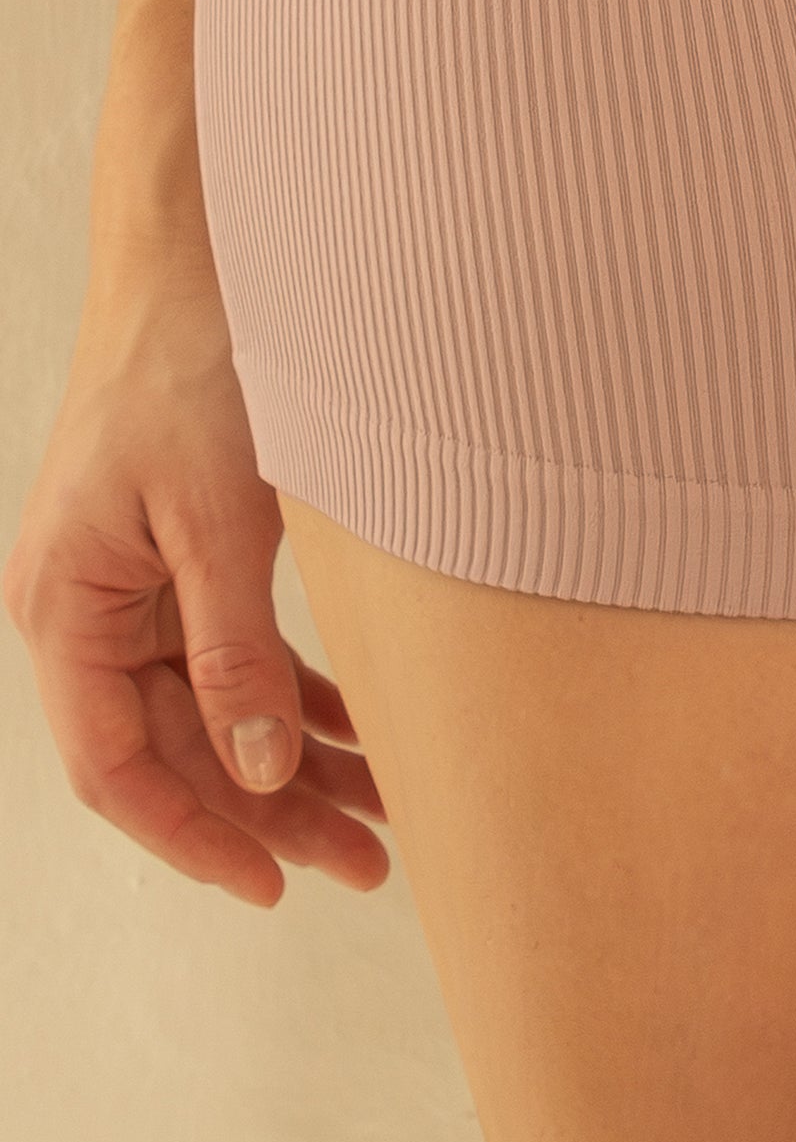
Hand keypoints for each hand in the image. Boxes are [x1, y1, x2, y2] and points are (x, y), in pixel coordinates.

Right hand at [5, 262, 389, 909]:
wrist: (205, 257)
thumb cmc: (194, 366)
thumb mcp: (218, 516)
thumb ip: (232, 648)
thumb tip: (258, 772)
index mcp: (64, 607)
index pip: (118, 768)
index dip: (196, 836)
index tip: (274, 884)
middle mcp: (87, 608)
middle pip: (176, 750)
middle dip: (270, 814)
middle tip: (371, 863)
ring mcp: (135, 583)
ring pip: (213, 710)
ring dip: (294, 765)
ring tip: (385, 817)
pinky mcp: (185, 554)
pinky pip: (235, 654)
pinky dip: (296, 697)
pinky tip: (360, 736)